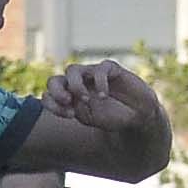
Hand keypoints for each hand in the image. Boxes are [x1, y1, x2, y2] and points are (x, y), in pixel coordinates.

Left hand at [42, 60, 162, 133]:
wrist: (138, 115)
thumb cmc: (113, 117)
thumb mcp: (91, 118)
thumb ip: (77, 109)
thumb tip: (68, 98)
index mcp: (70, 96)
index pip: (50, 94)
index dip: (52, 103)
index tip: (68, 115)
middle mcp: (78, 83)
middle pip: (55, 80)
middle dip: (57, 91)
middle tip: (67, 101)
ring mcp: (93, 74)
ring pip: (72, 70)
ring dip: (76, 86)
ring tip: (87, 100)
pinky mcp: (111, 69)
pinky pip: (100, 70)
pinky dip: (99, 83)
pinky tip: (104, 96)